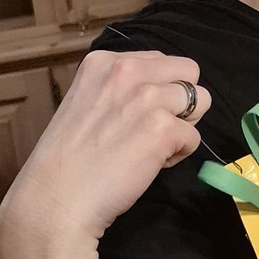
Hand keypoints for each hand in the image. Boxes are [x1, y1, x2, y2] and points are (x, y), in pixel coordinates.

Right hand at [0, 51, 211, 245]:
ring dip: (183, 125)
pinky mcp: (163, 129)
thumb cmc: (68, 158)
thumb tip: (159, 87)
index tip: (137, 113)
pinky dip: (178, 154)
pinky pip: (194, 137)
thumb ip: (120, 87)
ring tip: (153, 145)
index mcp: (105, 62)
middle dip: (181, 100)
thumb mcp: (85, 100)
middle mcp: (128, 72)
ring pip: (201, 101)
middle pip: (189, 72)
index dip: (159, 87)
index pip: (161, 60)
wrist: (57, 198)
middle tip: (155, 127)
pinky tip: (150, 164)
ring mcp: (148, 99)